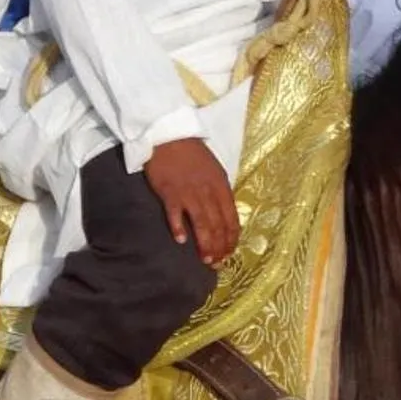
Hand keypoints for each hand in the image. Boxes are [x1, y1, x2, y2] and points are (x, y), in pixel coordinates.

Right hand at [144, 137, 238, 265]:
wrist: (169, 136)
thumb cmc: (192, 154)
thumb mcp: (214, 171)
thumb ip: (219, 192)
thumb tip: (223, 214)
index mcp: (221, 186)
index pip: (232, 219)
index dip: (231, 239)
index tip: (229, 253)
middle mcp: (208, 192)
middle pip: (218, 225)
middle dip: (220, 247)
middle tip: (217, 263)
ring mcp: (189, 193)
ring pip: (202, 224)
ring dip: (205, 244)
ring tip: (206, 259)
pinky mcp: (170, 192)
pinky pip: (176, 215)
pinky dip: (179, 228)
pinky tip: (181, 240)